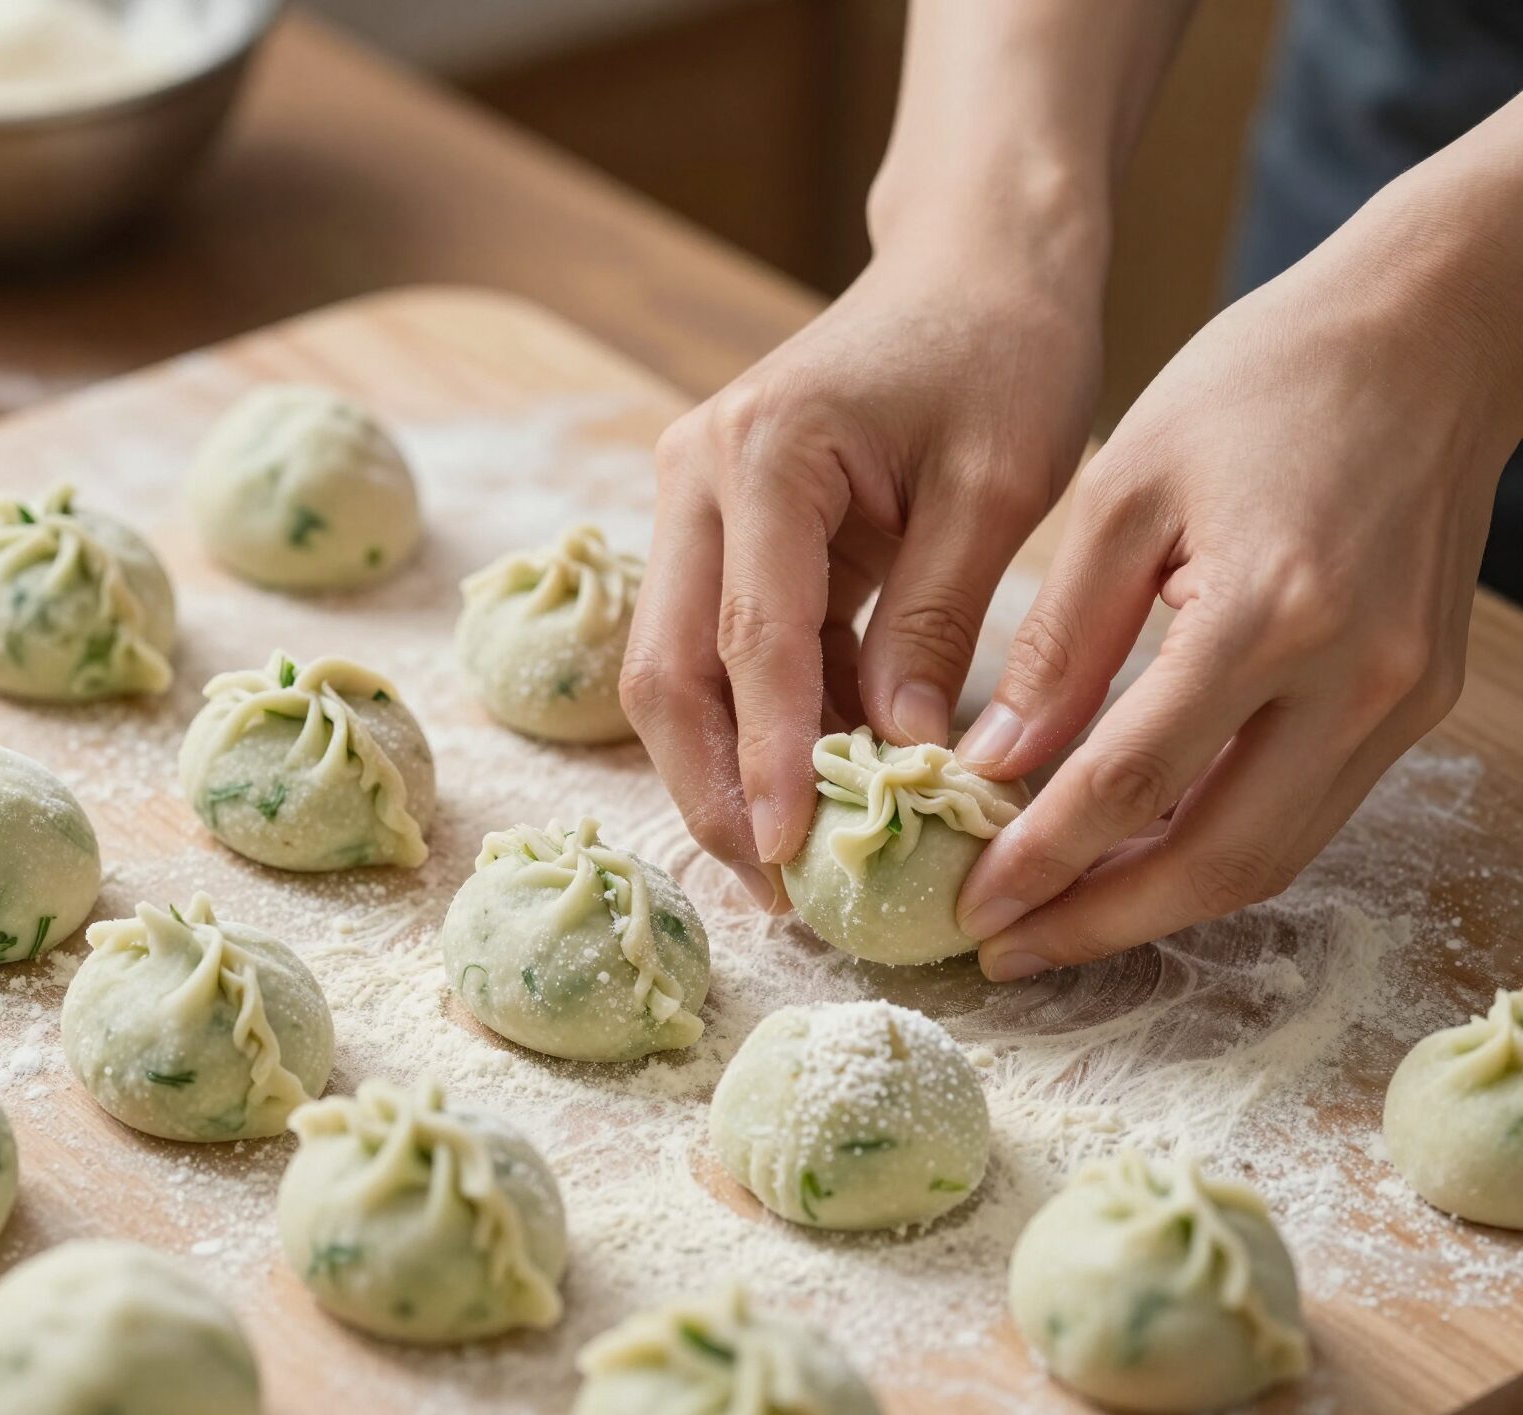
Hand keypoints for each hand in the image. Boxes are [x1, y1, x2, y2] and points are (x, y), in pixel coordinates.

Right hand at [621, 223, 1103, 907]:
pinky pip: (726, 647)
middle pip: (668, 668)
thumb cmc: (1002, 353)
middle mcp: (697, 477)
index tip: (794, 859)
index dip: (771, 760)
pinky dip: (768, 720)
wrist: (974, 267)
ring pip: (678, 669)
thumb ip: (937, 620)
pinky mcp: (723, 530)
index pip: (751, 641)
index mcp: (764, 452)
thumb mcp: (996, 489)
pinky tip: (823, 779)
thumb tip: (896, 752)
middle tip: (773, 890)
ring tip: (795, 861)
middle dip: (714, 787)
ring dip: (729, 766)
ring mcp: (696, 503)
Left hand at [955, 182, 1520, 978]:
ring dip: (1162, 903)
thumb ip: (1060, 641)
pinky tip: (1142, 854)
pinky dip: (1218, 850)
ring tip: (1063, 920)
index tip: (969, 905)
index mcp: (1269, 612)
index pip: (1129, 783)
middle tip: (1010, 951)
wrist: (1427, 335)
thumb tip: (996, 763)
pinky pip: (1307, 812)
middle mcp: (1356, 679)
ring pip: (1273, 857)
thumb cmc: (1260, 385)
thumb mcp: (1124, 493)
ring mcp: (1402, 700)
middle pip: (1219, 862)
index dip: (1040, 859)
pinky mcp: (1416, 701)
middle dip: (1103, 923)